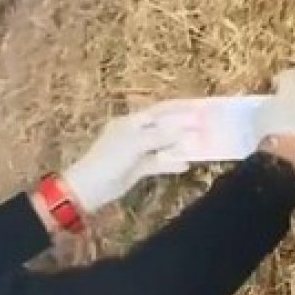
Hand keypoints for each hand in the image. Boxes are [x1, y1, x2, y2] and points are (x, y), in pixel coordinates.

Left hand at [61, 113, 190, 212]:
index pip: (159, 110)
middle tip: (204, 126)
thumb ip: (159, 135)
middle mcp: (135, 133)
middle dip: (182, 126)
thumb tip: (182, 128)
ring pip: (162, 145)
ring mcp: (136, 151)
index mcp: (131, 122)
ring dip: (179, 145)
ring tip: (200, 145)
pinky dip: (170, 163)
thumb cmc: (109, 159)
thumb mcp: (135, 143)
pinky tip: (185, 165)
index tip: (199, 107)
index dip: (179, 109)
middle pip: (163, 127)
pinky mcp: (138, 168)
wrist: (90, 187)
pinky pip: (158, 163)